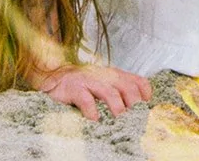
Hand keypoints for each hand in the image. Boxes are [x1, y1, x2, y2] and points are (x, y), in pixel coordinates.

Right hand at [33, 62, 151, 120]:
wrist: (52, 77)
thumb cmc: (81, 87)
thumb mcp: (102, 88)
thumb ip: (118, 96)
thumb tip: (136, 116)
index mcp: (114, 76)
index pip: (137, 81)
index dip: (145, 95)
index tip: (147, 111)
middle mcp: (104, 75)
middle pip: (126, 86)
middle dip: (134, 103)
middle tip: (136, 121)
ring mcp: (88, 80)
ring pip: (108, 91)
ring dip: (117, 107)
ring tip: (120, 122)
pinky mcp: (73, 87)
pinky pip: (85, 98)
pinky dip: (92, 111)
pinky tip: (94, 121)